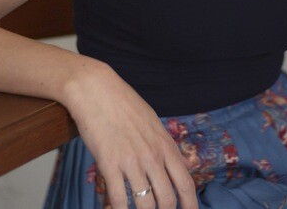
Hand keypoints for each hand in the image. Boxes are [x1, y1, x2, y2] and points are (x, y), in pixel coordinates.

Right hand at [63, 63, 197, 208]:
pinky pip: (118, 198)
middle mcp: (153, 156)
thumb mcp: (153, 122)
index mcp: (165, 145)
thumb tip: (183, 162)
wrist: (96, 89)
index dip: (190, 205)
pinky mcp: (109, 163)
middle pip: (167, 199)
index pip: (186, 183)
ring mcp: (132, 161)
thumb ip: (166, 146)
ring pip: (145, 203)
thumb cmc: (123, 104)